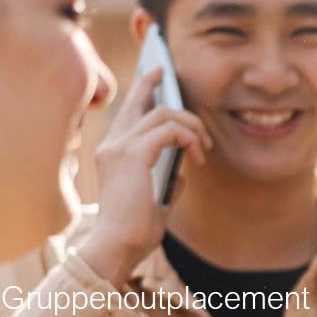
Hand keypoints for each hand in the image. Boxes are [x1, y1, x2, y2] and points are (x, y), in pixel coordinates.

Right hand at [76, 66, 211, 288]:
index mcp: (112, 153)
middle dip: (154, 83)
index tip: (156, 75)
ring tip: (205, 147)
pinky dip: (189, 137)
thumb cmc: (135, 228)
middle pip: (137, 102)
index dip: (142, 90)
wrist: (119, 245)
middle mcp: (111, 144)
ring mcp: (119, 147)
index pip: (127, 113)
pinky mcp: (133, 154)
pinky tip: (198, 154)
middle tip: (166, 71)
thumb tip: (183, 169)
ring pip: (163, 114)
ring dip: (192, 126)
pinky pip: (169, 130)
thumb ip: (165, 178)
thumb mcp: (154, 197)